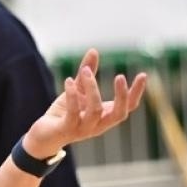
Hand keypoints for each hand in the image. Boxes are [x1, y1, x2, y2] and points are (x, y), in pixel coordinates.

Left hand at [24, 49, 147, 158]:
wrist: (43, 136)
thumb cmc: (64, 113)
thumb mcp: (77, 90)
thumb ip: (87, 72)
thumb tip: (94, 50)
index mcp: (105, 116)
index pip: (128, 107)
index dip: (136, 93)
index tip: (143, 74)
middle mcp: (98, 125)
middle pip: (119, 114)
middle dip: (121, 96)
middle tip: (120, 76)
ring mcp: (83, 129)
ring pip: (95, 111)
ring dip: (92, 89)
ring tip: (85, 71)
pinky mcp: (66, 129)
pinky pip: (74, 113)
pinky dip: (72, 95)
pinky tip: (69, 81)